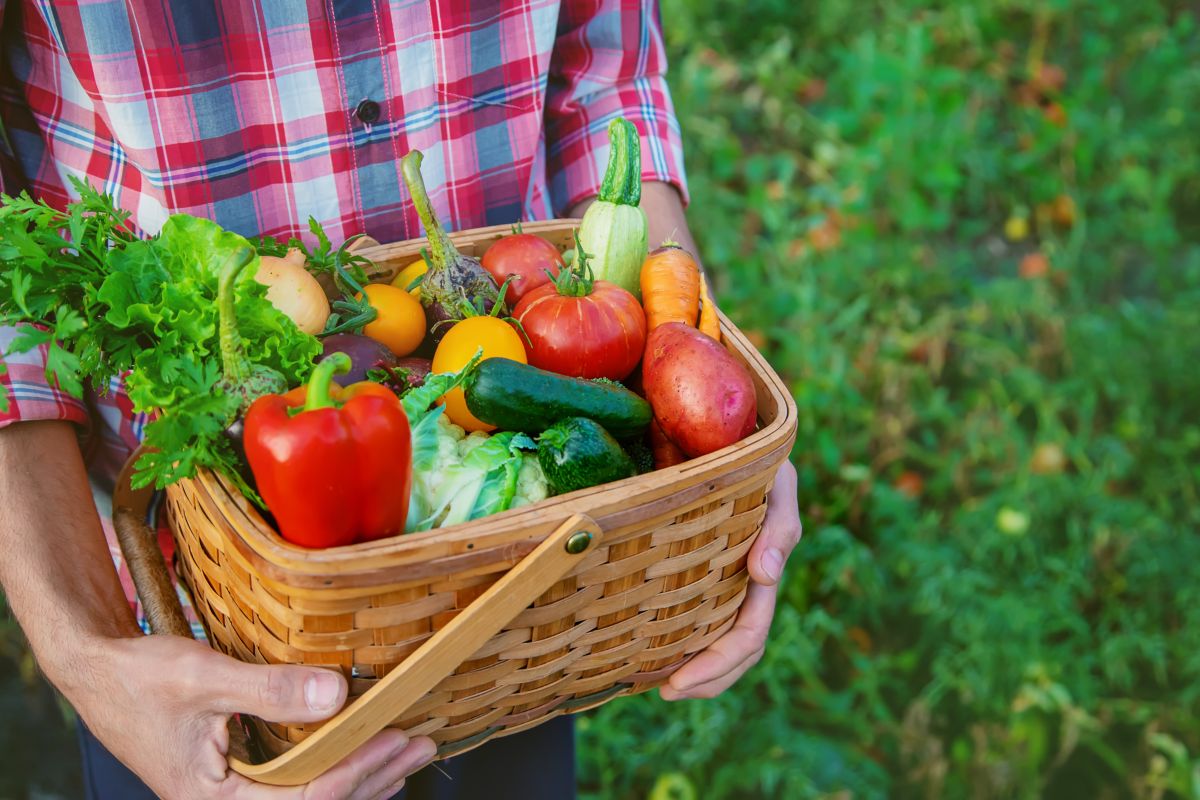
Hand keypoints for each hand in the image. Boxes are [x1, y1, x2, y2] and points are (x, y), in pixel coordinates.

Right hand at [75, 634, 436, 798]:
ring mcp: (232, 795)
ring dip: (362, 778)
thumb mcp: (201, 677)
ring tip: (409, 755)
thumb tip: (335, 693)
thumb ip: (267, 689)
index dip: (354, 771)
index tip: (394, 739)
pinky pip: (296, 786)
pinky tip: (366, 762)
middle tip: (420, 745)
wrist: (96, 672)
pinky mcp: (237, 778)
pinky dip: (336, 773)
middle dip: (373, 777)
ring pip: (310, 799)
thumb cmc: (136, 677)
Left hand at [661, 460, 800, 699]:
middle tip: (665, 692)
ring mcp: (724, 572)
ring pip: (717, 636)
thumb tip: (767, 575)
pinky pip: (692, 607)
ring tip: (659, 685)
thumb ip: (779, 524)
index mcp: (765, 568)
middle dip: (706, 679)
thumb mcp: (777, 480)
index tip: (676, 682)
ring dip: (696, 669)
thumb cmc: (754, 451)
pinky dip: (677, 635)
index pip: (749, 633)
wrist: (726, 419)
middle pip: (735, 648)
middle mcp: (745, 578)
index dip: (719, 664)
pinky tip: (649, 648)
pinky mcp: (697, 559)